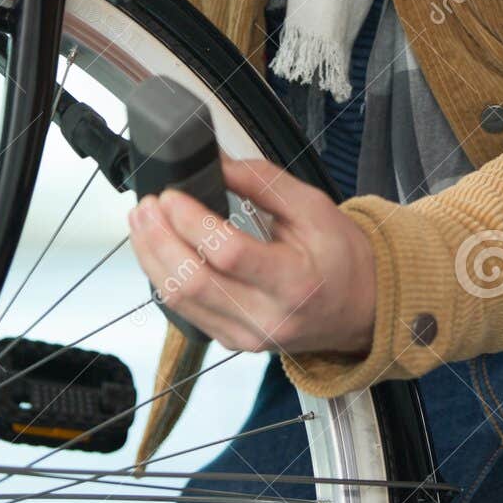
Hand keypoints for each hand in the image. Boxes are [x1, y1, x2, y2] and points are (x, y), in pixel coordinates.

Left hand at [126, 154, 376, 357]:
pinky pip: (184, 311)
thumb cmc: (341, 257)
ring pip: (179, 301)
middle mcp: (267, 317)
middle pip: (193, 283)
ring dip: (151, 257)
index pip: (228, 254)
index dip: (192, 222)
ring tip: (141, 221)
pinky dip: (163, 277)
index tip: (172, 194)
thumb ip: (263, 182)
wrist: (360, 308)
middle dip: (158, 239)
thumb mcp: (314, 207)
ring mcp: (245, 336)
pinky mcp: (231, 341)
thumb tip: (216, 162)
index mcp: (294, 281)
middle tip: (146, 205)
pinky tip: (158, 250)